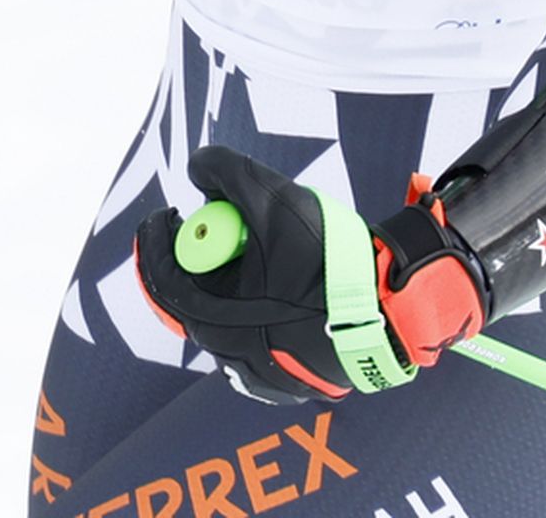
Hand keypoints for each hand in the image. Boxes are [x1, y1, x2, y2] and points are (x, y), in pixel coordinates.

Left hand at [132, 145, 490, 403]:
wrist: (386, 310)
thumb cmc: (324, 259)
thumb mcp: (271, 198)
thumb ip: (225, 172)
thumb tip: (197, 166)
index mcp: (209, 315)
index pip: (162, 274)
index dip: (159, 238)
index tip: (168, 213)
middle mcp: (224, 352)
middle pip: (196, 292)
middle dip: (209, 254)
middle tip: (230, 225)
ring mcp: (254, 371)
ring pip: (227, 314)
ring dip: (238, 282)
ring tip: (273, 256)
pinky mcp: (283, 379)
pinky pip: (256, 337)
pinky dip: (262, 309)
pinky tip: (288, 288)